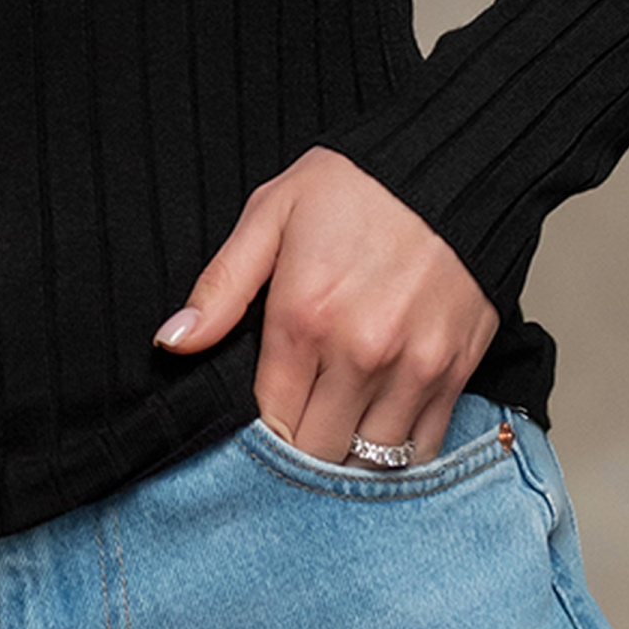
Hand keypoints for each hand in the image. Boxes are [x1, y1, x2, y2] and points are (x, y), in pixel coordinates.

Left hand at [152, 148, 497, 464]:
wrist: (452, 166)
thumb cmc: (356, 187)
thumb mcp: (272, 214)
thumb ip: (221, 286)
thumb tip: (172, 341)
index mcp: (304, 316)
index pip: (270, 420)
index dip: (261, 427)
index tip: (265, 413)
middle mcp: (360, 352)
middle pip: (317, 452)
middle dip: (302, 446)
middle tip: (300, 421)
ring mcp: (413, 368)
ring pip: (371, 462)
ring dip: (349, 455)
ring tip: (338, 426)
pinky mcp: (456, 372)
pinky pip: (423, 448)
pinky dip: (400, 451)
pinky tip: (381, 425)